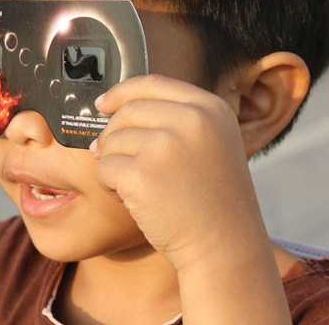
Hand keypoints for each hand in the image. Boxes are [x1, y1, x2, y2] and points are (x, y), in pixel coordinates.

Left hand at [90, 74, 266, 270]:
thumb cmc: (214, 201)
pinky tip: (133, 201)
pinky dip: (111, 186)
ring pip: (112, 141)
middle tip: (120, 163)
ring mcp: (166, 145)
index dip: (121, 92)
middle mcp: (191, 120)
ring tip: (139, 189)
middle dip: (114, 137)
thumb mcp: (212, 145)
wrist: (225, 246)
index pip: (152, 83)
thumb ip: (177, 120)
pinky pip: (105, 168)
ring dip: (114, 165)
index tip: (102, 104)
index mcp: (211, 108)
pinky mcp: (142, 173)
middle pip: (127, 112)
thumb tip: (114, 108)